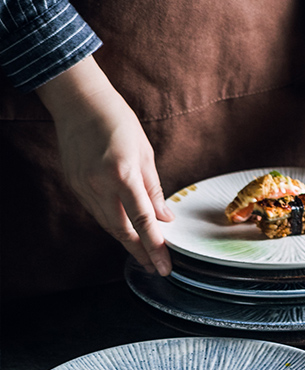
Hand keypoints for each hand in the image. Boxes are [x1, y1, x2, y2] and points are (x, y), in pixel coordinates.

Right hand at [36, 56, 173, 275]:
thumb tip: (166, 219)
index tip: (165, 265)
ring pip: (108, 225)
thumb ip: (154, 190)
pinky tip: (125, 231)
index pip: (143, 222)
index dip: (155, 247)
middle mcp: (100, 185)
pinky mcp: (74, 185)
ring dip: (127, 242)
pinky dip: (113, 225)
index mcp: (123, 175)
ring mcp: (84, 186)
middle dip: (141, 253)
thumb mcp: (146, 154)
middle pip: (123, 231)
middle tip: (155, 267)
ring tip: (144, 255)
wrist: (79, 102)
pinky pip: (96, 213)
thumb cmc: (118, 122)